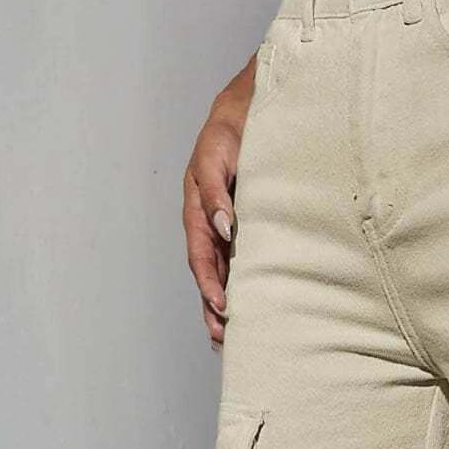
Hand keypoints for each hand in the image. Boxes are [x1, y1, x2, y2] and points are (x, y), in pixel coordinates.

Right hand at [182, 60, 255, 350]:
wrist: (251, 111)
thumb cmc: (232, 131)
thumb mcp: (219, 155)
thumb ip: (218, 191)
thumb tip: (223, 227)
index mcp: (197, 209)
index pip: (201, 255)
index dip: (209, 283)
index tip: (223, 307)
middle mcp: (208, 222)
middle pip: (207, 272)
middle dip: (212, 306)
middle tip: (223, 338)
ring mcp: (225, 226)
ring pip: (221, 271)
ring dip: (223, 303)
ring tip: (231, 335)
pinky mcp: (244, 226)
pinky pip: (239, 260)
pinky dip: (241, 284)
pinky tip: (251, 305)